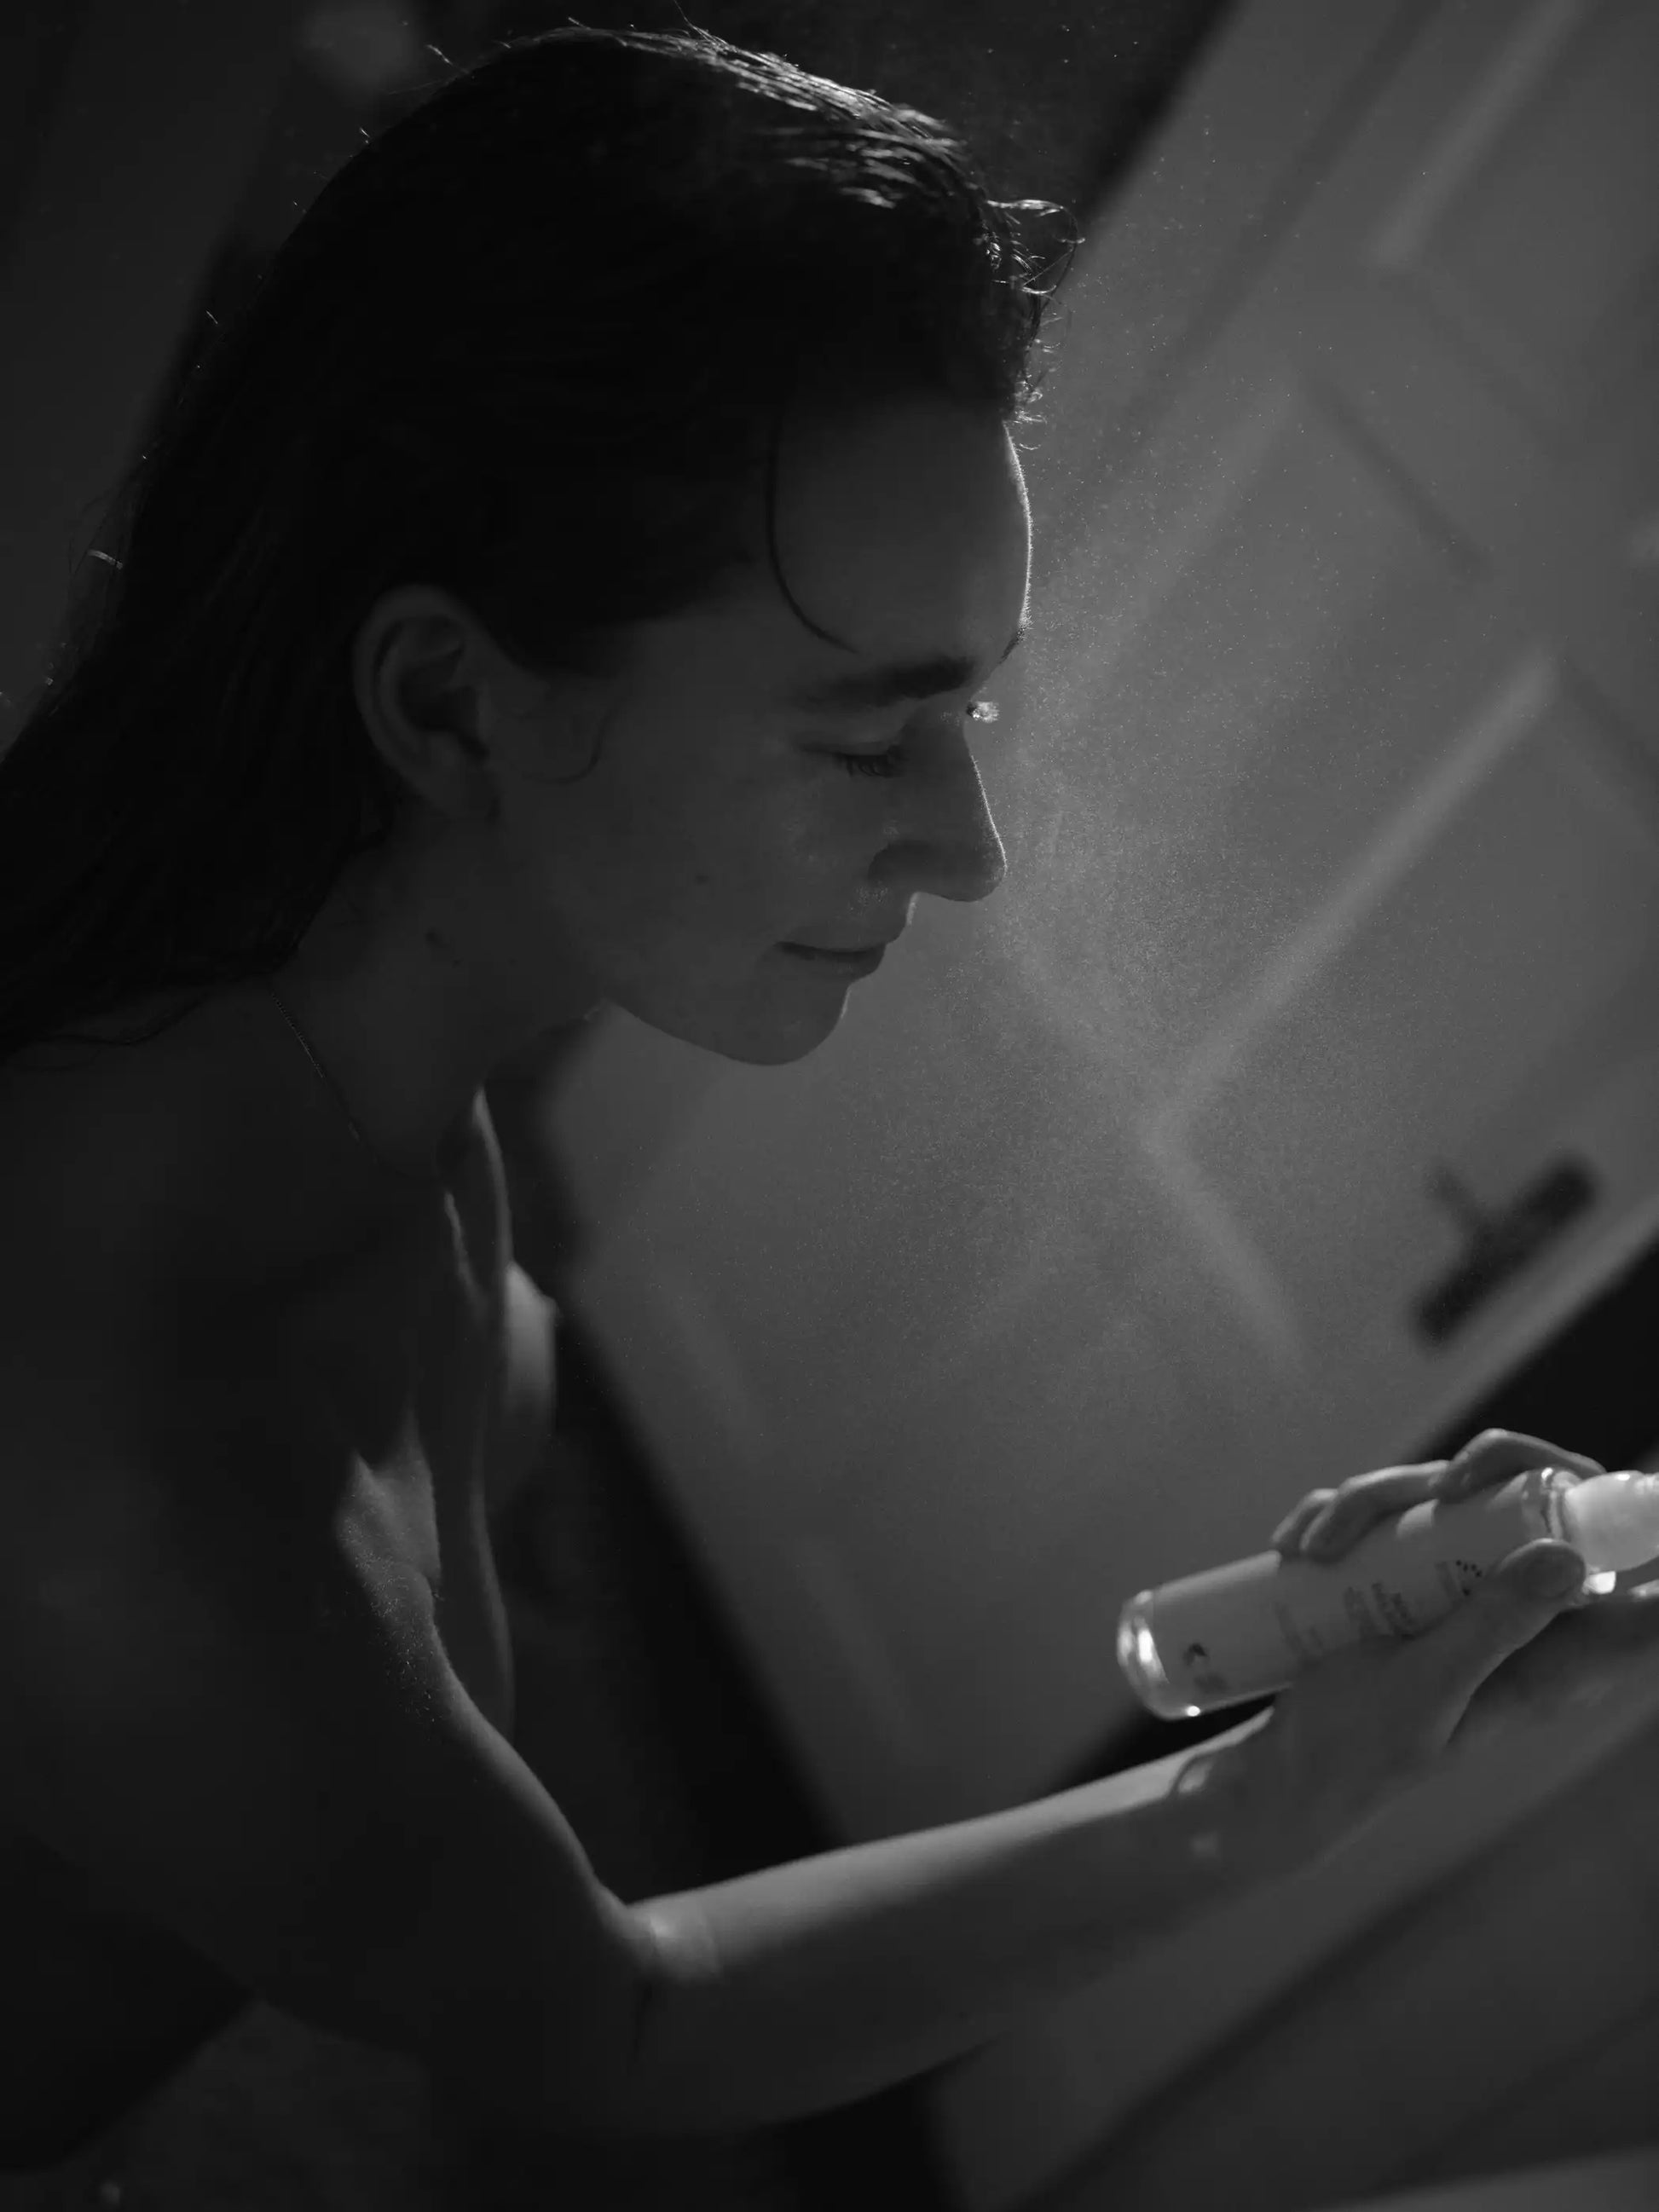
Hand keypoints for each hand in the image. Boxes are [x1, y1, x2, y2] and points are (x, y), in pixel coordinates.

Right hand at [1230, 1430, 1658, 1868]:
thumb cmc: (1363, 1748)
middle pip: (1534, 1495)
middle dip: (1478, 1471)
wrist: (1286, 1767)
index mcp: (1551, 1651)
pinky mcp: (1402, 1568)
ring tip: (1315, 1551)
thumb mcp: (1428, 1688)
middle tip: (1438, 1488)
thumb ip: (1494, 1628)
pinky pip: (1384, 1506)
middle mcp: (1513, 1608)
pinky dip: (1334, 1513)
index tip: (1604, 1488)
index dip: (1628, 1523)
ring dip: (1370, 1500)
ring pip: (1445, 1488)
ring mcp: (1454, 1583)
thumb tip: (1569, 1554)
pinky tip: (1295, 1547)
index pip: (1628, 1580)